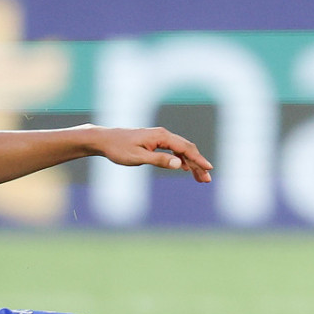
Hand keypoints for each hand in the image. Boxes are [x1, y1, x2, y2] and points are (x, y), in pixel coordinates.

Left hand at [89, 126, 212, 182]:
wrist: (105, 140)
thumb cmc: (119, 149)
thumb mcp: (138, 157)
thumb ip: (159, 160)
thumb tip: (179, 164)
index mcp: (161, 136)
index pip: (185, 148)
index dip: (198, 160)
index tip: (209, 169)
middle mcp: (163, 134)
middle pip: (186, 149)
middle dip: (198, 164)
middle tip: (207, 179)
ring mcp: (159, 137)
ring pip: (181, 150)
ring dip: (191, 163)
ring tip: (199, 178)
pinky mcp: (155, 142)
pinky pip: (173, 150)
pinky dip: (181, 160)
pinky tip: (185, 168)